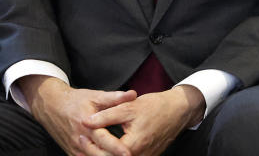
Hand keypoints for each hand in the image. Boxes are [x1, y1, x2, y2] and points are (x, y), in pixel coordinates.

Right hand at [18, 75, 136, 155]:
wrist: (52, 106)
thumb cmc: (76, 100)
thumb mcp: (95, 96)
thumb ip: (114, 98)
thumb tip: (133, 94)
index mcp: (87, 125)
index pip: (104, 140)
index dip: (116, 148)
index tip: (128, 153)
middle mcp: (80, 139)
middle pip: (98, 155)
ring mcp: (75, 148)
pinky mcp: (72, 152)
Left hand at [83, 85, 205, 155]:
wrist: (178, 110)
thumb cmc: (156, 107)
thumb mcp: (129, 107)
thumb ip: (106, 115)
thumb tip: (87, 121)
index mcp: (133, 146)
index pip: (104, 152)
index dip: (90, 145)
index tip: (80, 135)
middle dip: (93, 153)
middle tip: (80, 144)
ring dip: (102, 155)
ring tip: (87, 149)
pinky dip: (114, 155)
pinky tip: (104, 150)